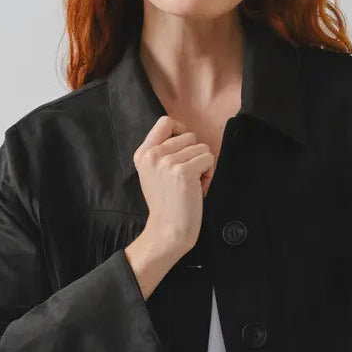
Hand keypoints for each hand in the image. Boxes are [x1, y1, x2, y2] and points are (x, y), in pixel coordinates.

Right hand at [133, 114, 214, 255]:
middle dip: (194, 153)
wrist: (168, 230)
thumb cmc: (166, 202)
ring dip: (202, 165)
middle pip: (189, 135)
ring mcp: (168, 162)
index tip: (185, 146)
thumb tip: (187, 133)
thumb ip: (163, 151)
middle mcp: (153, 155)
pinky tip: (198, 188)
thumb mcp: (153, 172)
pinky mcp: (184, 171)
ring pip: (201, 147)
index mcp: (142, 153)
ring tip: (191, 183)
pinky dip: (208, 173)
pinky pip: (208, 159)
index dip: (181, 130)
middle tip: (187, 176)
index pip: (165, 122)